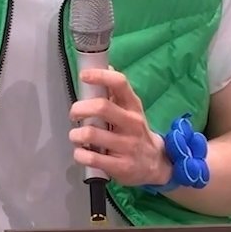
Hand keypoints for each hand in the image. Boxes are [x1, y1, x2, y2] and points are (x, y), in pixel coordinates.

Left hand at [70, 67, 169, 185]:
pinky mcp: (121, 166)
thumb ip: (117, 93)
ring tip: (76, 136)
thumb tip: (106, 65)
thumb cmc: (136, 133)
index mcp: (133, 107)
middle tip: (74, 114)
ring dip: (76, 134)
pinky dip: (79, 154)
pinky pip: (91, 158)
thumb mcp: (132, 111)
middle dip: (79, 108)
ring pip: (91, 134)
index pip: (120, 84)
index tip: (84, 76)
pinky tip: (81, 152)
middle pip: (102, 107)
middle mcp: (132, 124)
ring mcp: (127, 146)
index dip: (100, 76)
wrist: (156, 164)